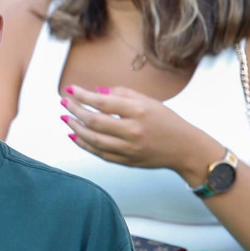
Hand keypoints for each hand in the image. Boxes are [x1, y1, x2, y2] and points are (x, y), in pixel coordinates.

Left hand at [61, 85, 218, 181]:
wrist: (185, 149)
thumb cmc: (167, 122)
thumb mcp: (150, 102)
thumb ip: (123, 94)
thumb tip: (98, 91)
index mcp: (139, 112)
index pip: (103, 102)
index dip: (83, 95)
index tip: (71, 89)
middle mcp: (133, 131)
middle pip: (94, 121)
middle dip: (75, 110)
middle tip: (64, 102)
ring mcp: (129, 149)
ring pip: (93, 139)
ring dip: (75, 128)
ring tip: (66, 118)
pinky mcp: (126, 161)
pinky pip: (99, 153)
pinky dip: (84, 144)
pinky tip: (75, 135)